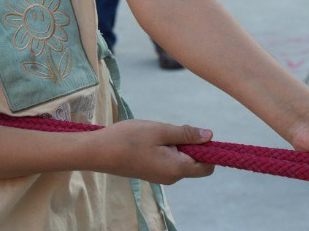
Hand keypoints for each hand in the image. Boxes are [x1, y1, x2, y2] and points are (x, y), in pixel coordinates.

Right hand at [95, 120, 214, 184]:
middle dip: (189, 143)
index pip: (208, 166)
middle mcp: (172, 177)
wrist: (98, 152)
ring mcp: (161, 176)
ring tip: (155, 134)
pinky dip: (165, 147)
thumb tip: (210, 136)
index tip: (195, 133)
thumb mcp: (160, 130)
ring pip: (181, 158)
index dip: (208, 149)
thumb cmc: (128, 139)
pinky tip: (149, 139)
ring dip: (175, 143)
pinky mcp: (152, 172)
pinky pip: (169, 159)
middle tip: (168, 131)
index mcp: (177, 169)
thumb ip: (186, 134)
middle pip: (195, 161)